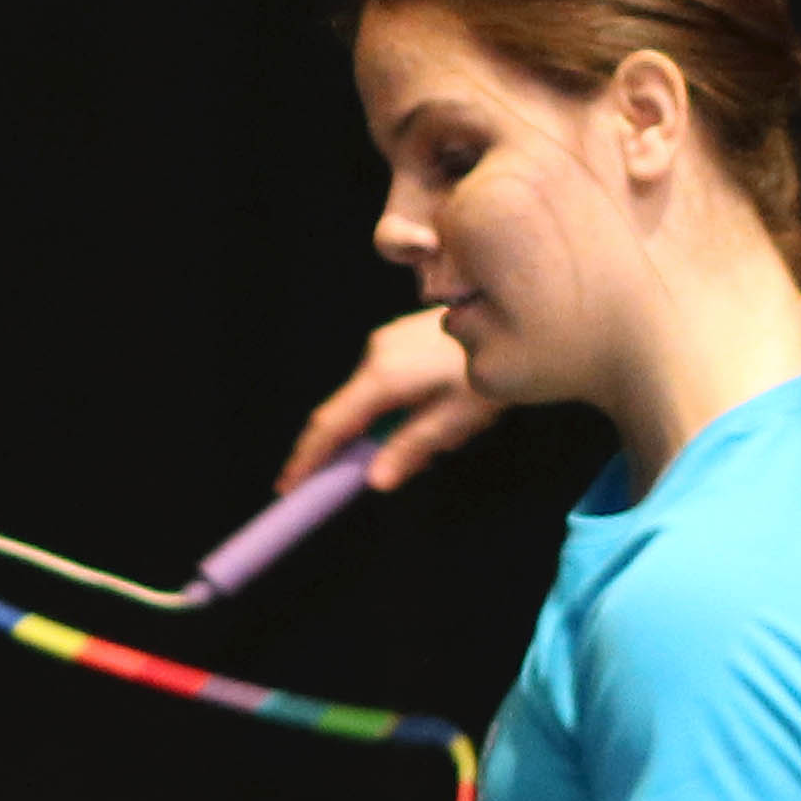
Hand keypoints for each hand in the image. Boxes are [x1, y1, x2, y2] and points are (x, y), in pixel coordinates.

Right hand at [283, 307, 498, 493]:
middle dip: (352, 450)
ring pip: (366, 401)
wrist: (512, 313)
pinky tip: (433, 416)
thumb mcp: (456, 420)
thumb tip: (375, 480)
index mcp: (383, 377)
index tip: (288, 487)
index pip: (331, 425)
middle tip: (376, 475)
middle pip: (345, 414)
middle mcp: (374, 355)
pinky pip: (381, 385)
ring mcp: (385, 343)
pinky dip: (391, 411)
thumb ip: (411, 449)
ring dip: (382, 431)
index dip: (307, 458)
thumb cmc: (489, 372)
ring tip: (436, 439)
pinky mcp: (397, 340)